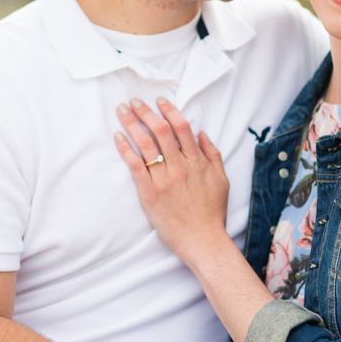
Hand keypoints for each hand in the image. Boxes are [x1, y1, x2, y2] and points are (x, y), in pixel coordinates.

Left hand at [114, 97, 228, 262]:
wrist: (203, 240)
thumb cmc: (213, 212)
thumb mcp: (222, 180)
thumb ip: (212, 154)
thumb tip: (202, 133)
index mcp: (197, 162)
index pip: (181, 127)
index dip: (169, 110)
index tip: (159, 101)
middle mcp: (179, 167)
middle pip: (160, 130)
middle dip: (145, 112)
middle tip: (134, 101)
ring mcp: (163, 179)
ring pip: (145, 144)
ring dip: (132, 124)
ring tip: (122, 111)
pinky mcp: (149, 193)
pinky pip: (134, 166)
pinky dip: (125, 149)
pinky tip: (118, 136)